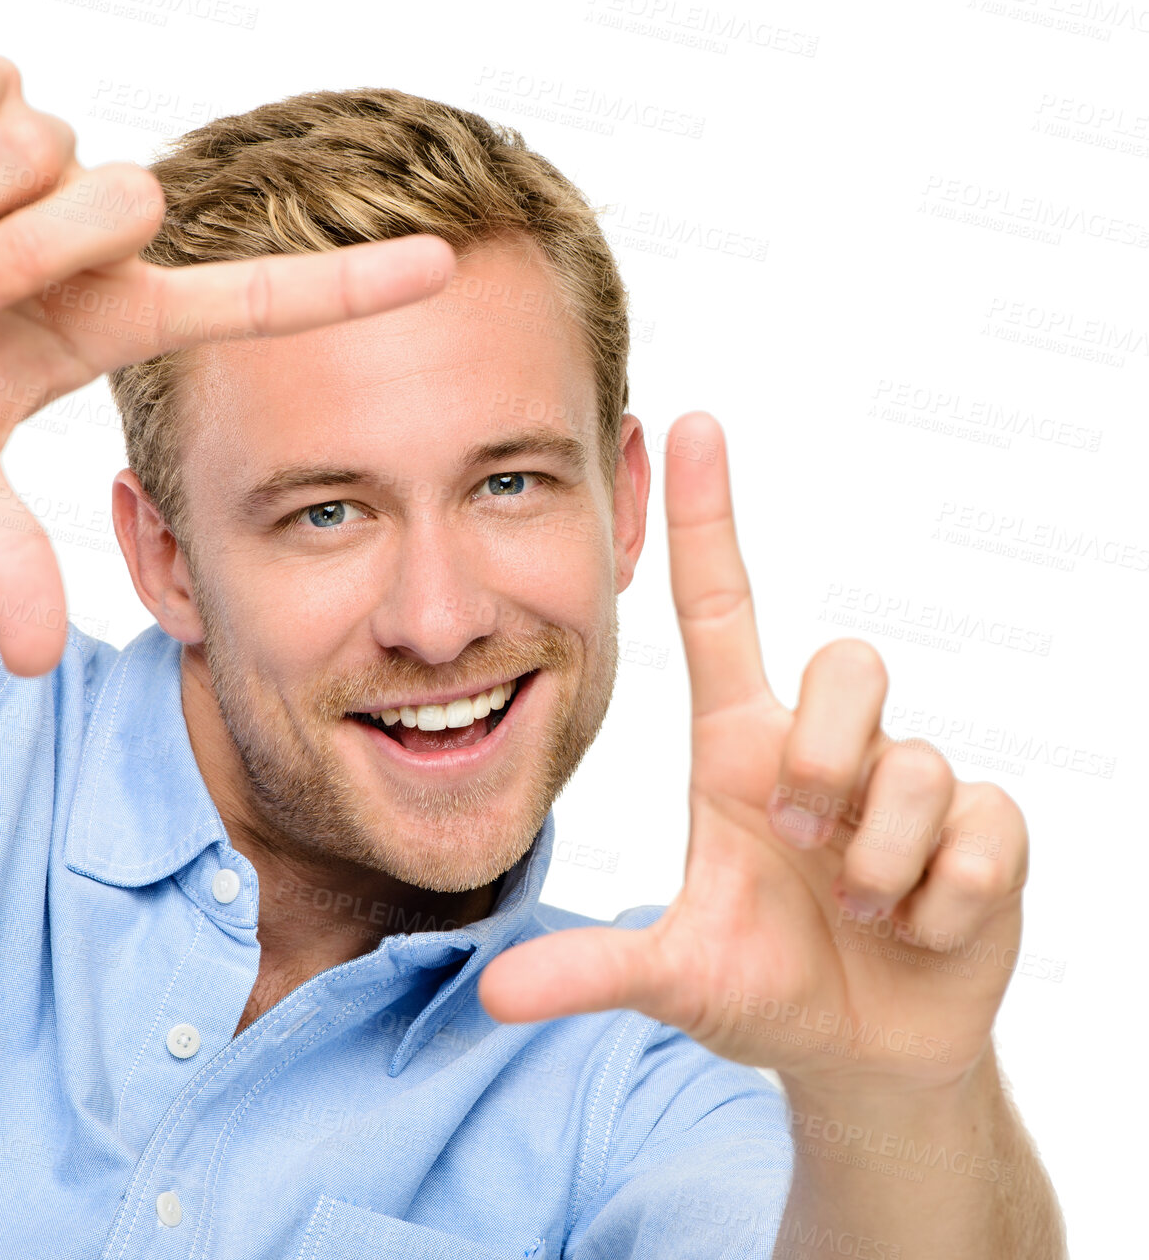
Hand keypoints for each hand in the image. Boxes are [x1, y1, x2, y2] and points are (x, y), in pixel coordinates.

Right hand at [0, 47, 453, 675]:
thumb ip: (2, 552)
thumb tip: (33, 666)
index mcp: (116, 315)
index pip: (257, 296)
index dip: (349, 288)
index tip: (444, 271)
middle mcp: (100, 233)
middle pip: (123, 208)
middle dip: (22, 253)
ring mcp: (45, 158)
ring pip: (51, 152)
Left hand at [478, 412, 1028, 1099]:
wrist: (862, 1052)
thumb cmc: (761, 984)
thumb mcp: (674, 976)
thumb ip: (592, 970)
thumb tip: (492, 993)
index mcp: (739, 749)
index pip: (724, 610)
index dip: (710, 519)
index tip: (691, 425)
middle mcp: (824, 748)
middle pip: (850, 662)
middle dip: (827, 756)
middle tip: (802, 838)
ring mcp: (910, 786)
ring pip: (916, 762)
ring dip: (881, 857)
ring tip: (857, 908)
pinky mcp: (986, 832)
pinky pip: (986, 829)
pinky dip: (946, 899)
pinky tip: (919, 927)